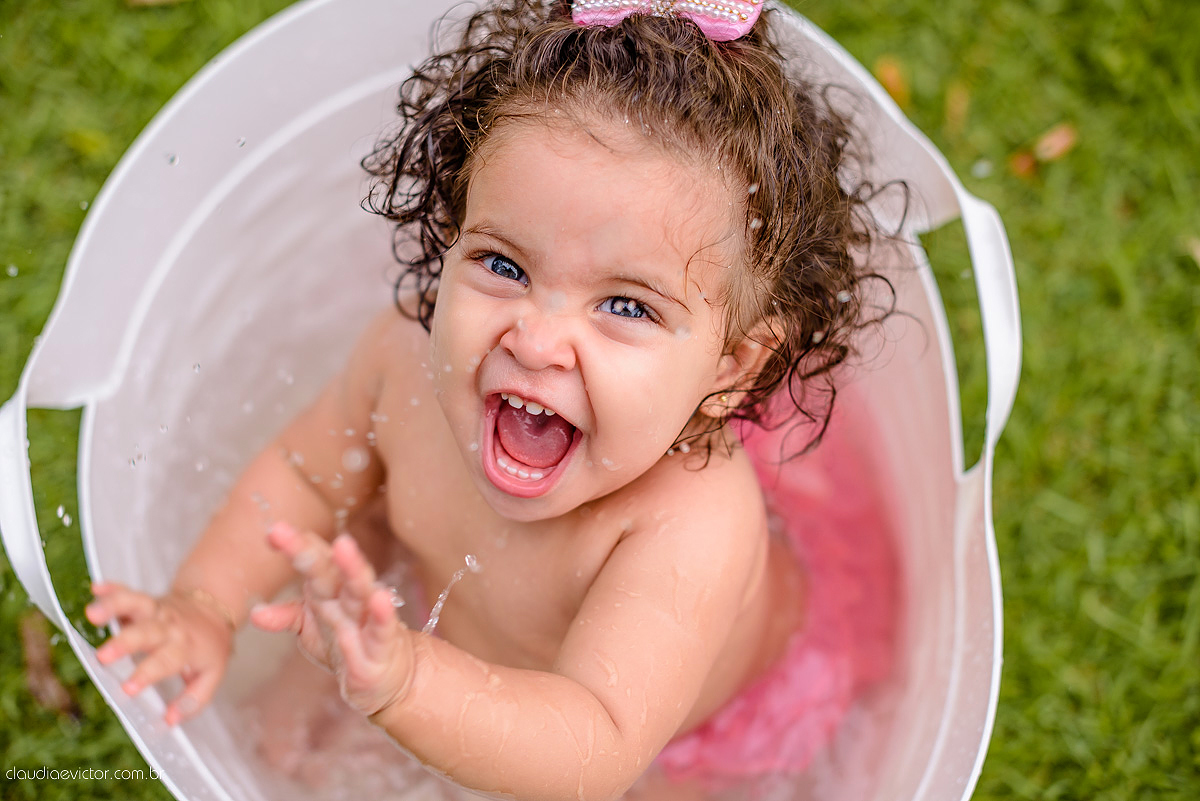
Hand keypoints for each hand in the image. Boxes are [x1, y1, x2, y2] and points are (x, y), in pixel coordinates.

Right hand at [87, 582, 234, 725]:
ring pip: (135, 604)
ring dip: (114, 606)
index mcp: (184, 646)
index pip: (165, 661)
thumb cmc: (209, 646)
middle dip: (124, 643)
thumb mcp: (212, 673)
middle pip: (146, 632)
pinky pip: (127, 591)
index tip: (127, 688)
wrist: (214, 608)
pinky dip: (112, 589)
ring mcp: (155, 610)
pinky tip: (95, 588)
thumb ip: (194, 698)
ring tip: (92, 613)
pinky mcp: (144, 601)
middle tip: (103, 656)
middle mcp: (168, 626)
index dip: (146, 674)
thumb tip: (170, 720)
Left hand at [250, 522, 412, 716]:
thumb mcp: (313, 631)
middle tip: (283, 532)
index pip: (314, 562)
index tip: (274, 533)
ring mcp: (368, 620)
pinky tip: (379, 599)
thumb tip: (255, 613)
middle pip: (330, 571)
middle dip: (309, 552)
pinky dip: (381, 616)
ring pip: (361, 591)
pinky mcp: (384, 648)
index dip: (295, 547)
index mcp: (331, 591)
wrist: (390, 678)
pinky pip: (382, 630)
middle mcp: (349, 599)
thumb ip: (287, 616)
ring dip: (352, 569)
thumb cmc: (348, 646)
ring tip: (343, 546)